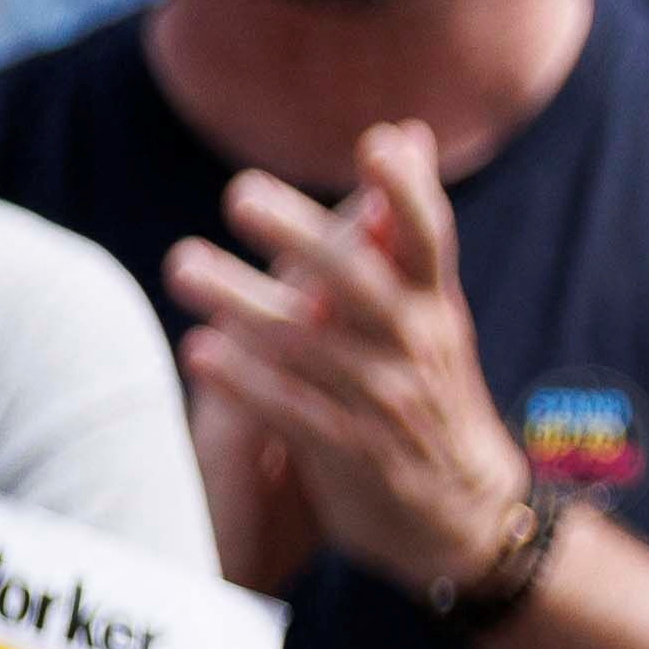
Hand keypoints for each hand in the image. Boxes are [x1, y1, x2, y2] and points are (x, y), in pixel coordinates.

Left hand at [164, 130, 536, 597]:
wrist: (464, 515)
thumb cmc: (431, 392)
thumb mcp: (433, 310)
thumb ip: (403, 229)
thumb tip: (403, 132)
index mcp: (433, 306)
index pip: (429, 239)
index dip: (407, 193)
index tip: (377, 144)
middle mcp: (414, 348)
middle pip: (361, 285)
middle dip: (305, 239)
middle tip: (242, 195)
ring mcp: (382, 402)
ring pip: (310, 346)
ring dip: (244, 303)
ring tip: (184, 265)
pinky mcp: (349, 455)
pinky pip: (293, 412)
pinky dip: (247, 383)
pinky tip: (200, 353)